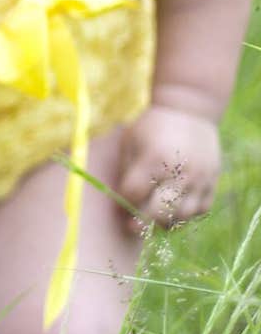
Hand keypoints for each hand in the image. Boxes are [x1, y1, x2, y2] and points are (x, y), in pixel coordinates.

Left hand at [116, 103, 220, 233]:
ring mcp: (199, 178)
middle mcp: (179, 171)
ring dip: (165, 222)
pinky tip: (174, 209)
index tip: (121, 204)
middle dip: (142, 222)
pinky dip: (186, 215)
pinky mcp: (213, 181)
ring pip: (181, 216)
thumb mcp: (131, 141)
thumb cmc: (153, 126)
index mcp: (154, 159)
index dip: (123, 204)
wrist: (190, 109)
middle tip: (133, 224)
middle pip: (158, 212)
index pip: (133, 195)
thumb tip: (121, 204)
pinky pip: (200, 210)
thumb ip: (126, 172)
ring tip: (154, 216)